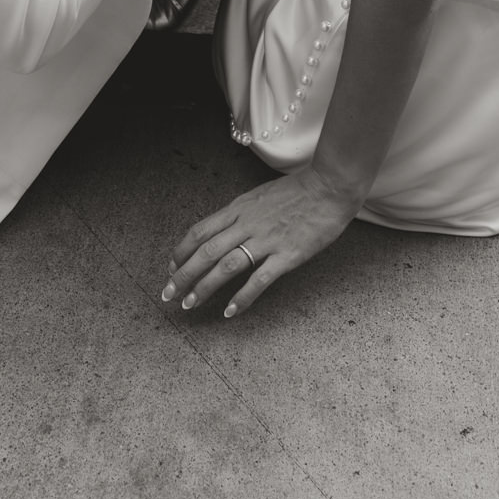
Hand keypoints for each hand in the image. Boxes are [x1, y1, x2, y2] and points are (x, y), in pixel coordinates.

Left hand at [162, 164, 365, 319]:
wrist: (329, 187)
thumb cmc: (297, 192)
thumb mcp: (259, 197)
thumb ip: (240, 215)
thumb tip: (222, 231)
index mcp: (239, 209)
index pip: (200, 231)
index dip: (181, 252)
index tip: (171, 269)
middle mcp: (246, 224)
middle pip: (205, 251)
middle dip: (182, 275)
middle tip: (168, 295)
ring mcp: (266, 239)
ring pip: (225, 265)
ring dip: (203, 287)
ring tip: (190, 305)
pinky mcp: (286, 255)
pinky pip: (259, 279)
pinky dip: (242, 297)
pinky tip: (230, 312)